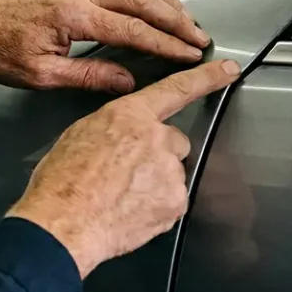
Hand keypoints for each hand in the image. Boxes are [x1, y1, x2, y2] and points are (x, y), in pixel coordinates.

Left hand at [0, 0, 210, 92]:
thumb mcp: (42, 75)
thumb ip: (90, 76)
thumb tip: (129, 82)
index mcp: (71, 14)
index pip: (134, 30)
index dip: (167, 44)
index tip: (190, 54)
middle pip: (142, 0)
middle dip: (176, 19)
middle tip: (199, 37)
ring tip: (184, 18)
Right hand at [6, 59, 240, 277]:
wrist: (63, 222)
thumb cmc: (62, 181)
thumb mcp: (80, 134)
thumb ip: (114, 127)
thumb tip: (123, 135)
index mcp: (129, 115)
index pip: (175, 90)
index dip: (206, 78)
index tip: (229, 69)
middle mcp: (155, 138)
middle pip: (174, 141)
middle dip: (158, 155)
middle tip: (127, 173)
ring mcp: (169, 171)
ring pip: (172, 173)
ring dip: (156, 183)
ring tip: (122, 197)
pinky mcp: (175, 202)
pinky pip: (172, 201)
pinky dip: (157, 207)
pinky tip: (130, 212)